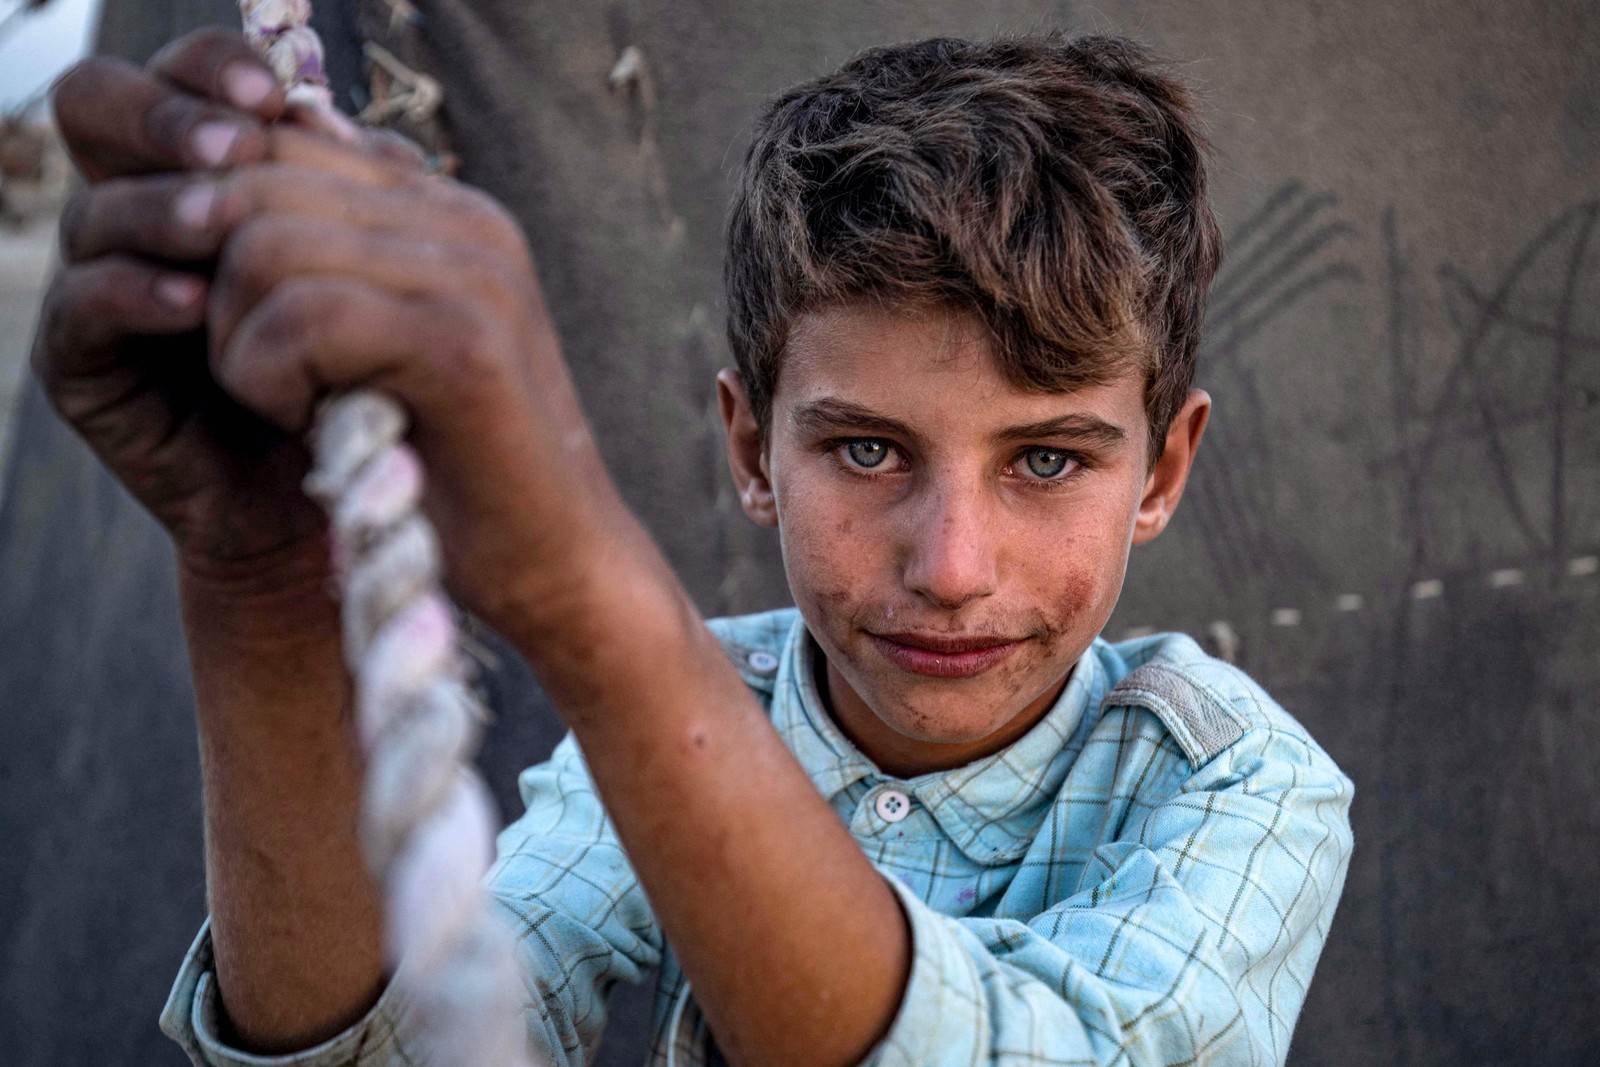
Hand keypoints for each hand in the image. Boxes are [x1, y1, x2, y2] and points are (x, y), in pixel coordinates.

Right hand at [34, 29, 424, 576]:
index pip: (184, 82)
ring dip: (158, 209)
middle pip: (100, 112)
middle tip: (236, 143)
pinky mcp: (84, 366)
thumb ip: (367, 202)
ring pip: (94, 213)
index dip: (213, 70)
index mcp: (210, 174)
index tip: (272, 96)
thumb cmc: (374, 373)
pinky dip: (131, 297)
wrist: (352, 494)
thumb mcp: (379, 275)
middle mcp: (144, 215)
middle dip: (164, 116)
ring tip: (218, 223)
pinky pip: (81, 312)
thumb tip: (361, 134)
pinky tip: (193, 304)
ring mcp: (103, 285)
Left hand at [177, 134, 624, 638]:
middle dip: (211, 287)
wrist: (554, 567)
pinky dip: (268, 383)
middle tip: (252, 375)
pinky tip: (309, 427)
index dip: (207, 225)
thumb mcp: (383, 346)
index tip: (216, 320)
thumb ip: (329, 264)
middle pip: (255, 183)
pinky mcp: (462, 344)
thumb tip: (210, 195)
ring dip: (237, 342)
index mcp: (451, 211)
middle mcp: (470, 221)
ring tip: (288, 404)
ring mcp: (474, 277)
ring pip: (261, 246)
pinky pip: (300, 317)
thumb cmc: (455, 472)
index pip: (275, 145)